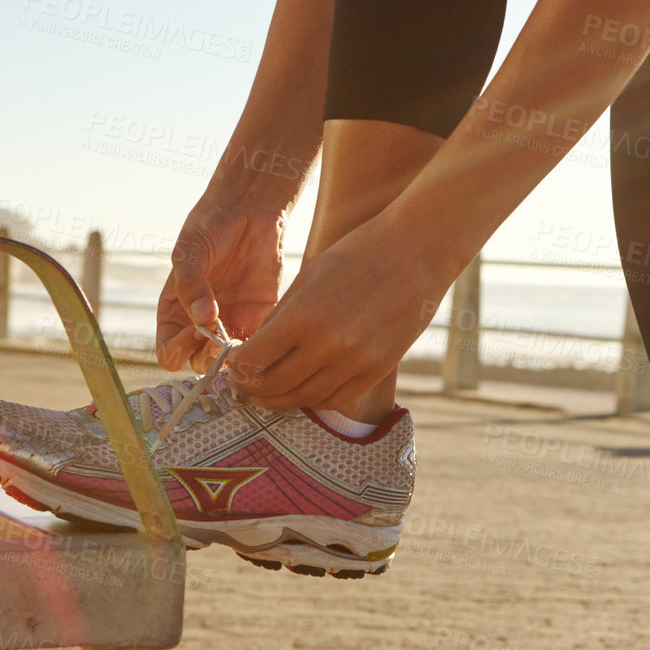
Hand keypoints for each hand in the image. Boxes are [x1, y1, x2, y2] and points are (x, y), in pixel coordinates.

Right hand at [155, 199, 287, 372]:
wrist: (249, 208)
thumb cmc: (210, 225)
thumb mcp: (190, 249)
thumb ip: (190, 283)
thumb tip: (201, 318)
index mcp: (174, 312)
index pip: (168, 352)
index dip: (178, 350)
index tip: (196, 330)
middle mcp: (200, 323)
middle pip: (197, 363)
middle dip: (207, 358)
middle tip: (222, 338)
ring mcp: (230, 322)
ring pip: (228, 360)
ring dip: (234, 357)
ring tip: (242, 337)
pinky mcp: (259, 316)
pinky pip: (258, 343)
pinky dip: (261, 345)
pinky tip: (264, 330)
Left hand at [226, 215, 454, 410]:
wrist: (418, 250)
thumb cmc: (359, 254)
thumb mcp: (309, 278)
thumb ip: (281, 318)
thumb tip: (256, 352)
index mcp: (303, 316)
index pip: (254, 360)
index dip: (236, 368)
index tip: (231, 366)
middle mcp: (329, 345)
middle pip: (275, 386)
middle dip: (253, 389)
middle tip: (244, 386)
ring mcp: (357, 361)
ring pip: (305, 398)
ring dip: (281, 400)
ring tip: (270, 392)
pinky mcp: (378, 369)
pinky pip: (337, 398)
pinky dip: (315, 399)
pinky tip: (304, 389)